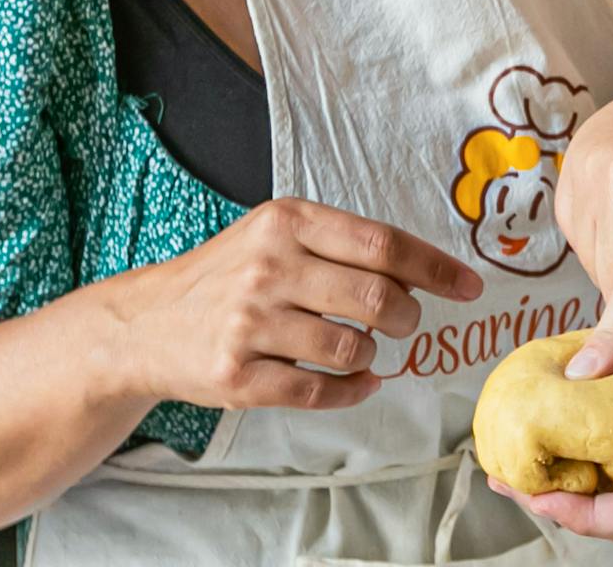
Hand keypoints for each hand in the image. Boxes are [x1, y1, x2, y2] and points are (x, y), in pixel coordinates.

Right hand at [88, 196, 481, 411]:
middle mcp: (267, 267)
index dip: (436, 269)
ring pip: (352, 349)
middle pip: (376, 299)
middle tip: (403, 323)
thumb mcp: (274, 235)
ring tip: (360, 349)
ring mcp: (249, 324)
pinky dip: (352, 391)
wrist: (143, 323)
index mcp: (285, 221)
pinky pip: (318, 391)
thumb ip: (342, 246)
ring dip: (372, 355)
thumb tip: (425, 275)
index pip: (382, 244)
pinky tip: (356, 383)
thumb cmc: (226, 276)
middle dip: (407, 318)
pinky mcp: (236, 377)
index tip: (469, 286)